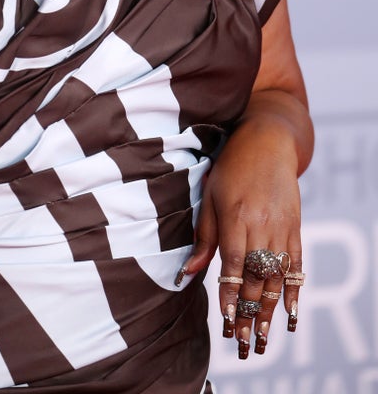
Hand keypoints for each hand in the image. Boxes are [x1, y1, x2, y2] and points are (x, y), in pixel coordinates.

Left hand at [177, 119, 303, 358]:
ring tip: (265, 339)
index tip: (228, 321)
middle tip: (245, 343)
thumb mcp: (209, 196)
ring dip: (271, 310)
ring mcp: (281, 225)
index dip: (231, 294)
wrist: (267, 140)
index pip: (232, 263)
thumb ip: (202, 237)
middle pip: (256, 276)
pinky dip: (293, 290)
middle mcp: (260, 223)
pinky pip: (296, 264)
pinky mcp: (296, 226)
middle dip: (250, 313)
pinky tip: (289, 313)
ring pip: (277, 275)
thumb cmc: (230, 167)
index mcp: (234, 215)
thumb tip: (186, 275)